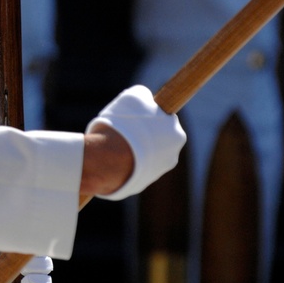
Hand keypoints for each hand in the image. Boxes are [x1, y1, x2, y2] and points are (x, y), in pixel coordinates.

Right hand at [86, 84, 185, 200]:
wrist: (107, 161)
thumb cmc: (123, 126)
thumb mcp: (134, 97)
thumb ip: (145, 97)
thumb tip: (146, 98)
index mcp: (177, 135)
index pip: (166, 122)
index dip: (151, 117)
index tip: (138, 116)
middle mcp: (171, 157)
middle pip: (157, 140)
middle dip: (144, 135)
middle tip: (124, 129)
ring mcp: (155, 173)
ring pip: (145, 156)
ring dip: (133, 150)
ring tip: (114, 144)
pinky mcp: (139, 185)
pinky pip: (133, 169)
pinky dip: (124, 163)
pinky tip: (111, 157)